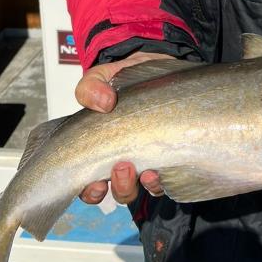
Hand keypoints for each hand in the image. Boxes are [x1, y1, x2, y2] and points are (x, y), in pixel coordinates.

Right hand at [75, 52, 165, 204]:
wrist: (160, 71)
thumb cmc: (127, 79)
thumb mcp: (103, 76)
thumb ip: (91, 87)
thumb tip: (102, 103)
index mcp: (102, 148)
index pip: (89, 182)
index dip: (90, 191)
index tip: (95, 183)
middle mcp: (126, 159)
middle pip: (120, 191)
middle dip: (120, 187)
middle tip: (122, 168)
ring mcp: (150, 159)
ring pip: (145, 188)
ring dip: (143, 185)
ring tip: (147, 171)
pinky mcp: (172, 154)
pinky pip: (168, 179)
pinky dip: (163, 180)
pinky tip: (164, 169)